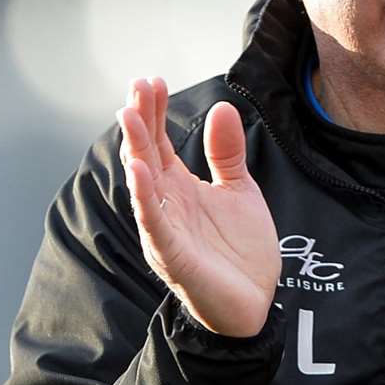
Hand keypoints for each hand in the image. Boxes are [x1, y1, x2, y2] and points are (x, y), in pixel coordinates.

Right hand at [117, 77, 280, 336]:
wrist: (255, 303)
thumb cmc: (241, 251)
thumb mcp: (240, 190)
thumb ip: (227, 153)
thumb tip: (222, 106)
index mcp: (180, 187)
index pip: (159, 142)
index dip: (154, 111)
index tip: (153, 80)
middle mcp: (166, 204)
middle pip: (145, 154)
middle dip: (140, 120)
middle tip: (137, 85)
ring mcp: (165, 228)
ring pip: (143, 184)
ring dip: (135, 149)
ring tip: (129, 114)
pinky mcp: (172, 254)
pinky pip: (153, 221)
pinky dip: (144, 196)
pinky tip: (140, 170)